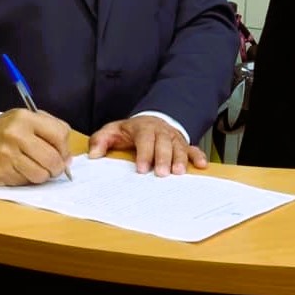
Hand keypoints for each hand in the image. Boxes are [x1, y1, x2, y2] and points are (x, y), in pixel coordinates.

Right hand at [0, 109, 71, 184]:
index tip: (64, 154)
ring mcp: (5, 155)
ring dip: (44, 176)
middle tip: (55, 168)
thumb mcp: (29, 118)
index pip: (59, 135)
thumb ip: (52, 130)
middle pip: (51, 159)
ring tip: (39, 169)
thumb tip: (68, 158)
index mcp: (25, 118)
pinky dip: (28, 180)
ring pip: (40, 175)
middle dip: (58, 167)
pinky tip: (22, 171)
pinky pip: (24, 182)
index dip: (65, 149)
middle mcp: (15, 135)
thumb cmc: (9, 129)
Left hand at [88, 115, 206, 175]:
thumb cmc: (130, 131)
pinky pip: (193, 148)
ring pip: (179, 146)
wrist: (151, 120)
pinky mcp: (183, 143)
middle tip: (162, 174)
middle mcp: (161, 132)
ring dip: (180, 159)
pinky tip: (201, 165)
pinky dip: (198, 156)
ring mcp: (173, 137)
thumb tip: (93, 155)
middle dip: (163, 158)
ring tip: (179, 173)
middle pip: (164, 143)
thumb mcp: (113, 131)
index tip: (142, 169)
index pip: (145, 139)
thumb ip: (101, 141)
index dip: (144, 153)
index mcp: (143, 128)